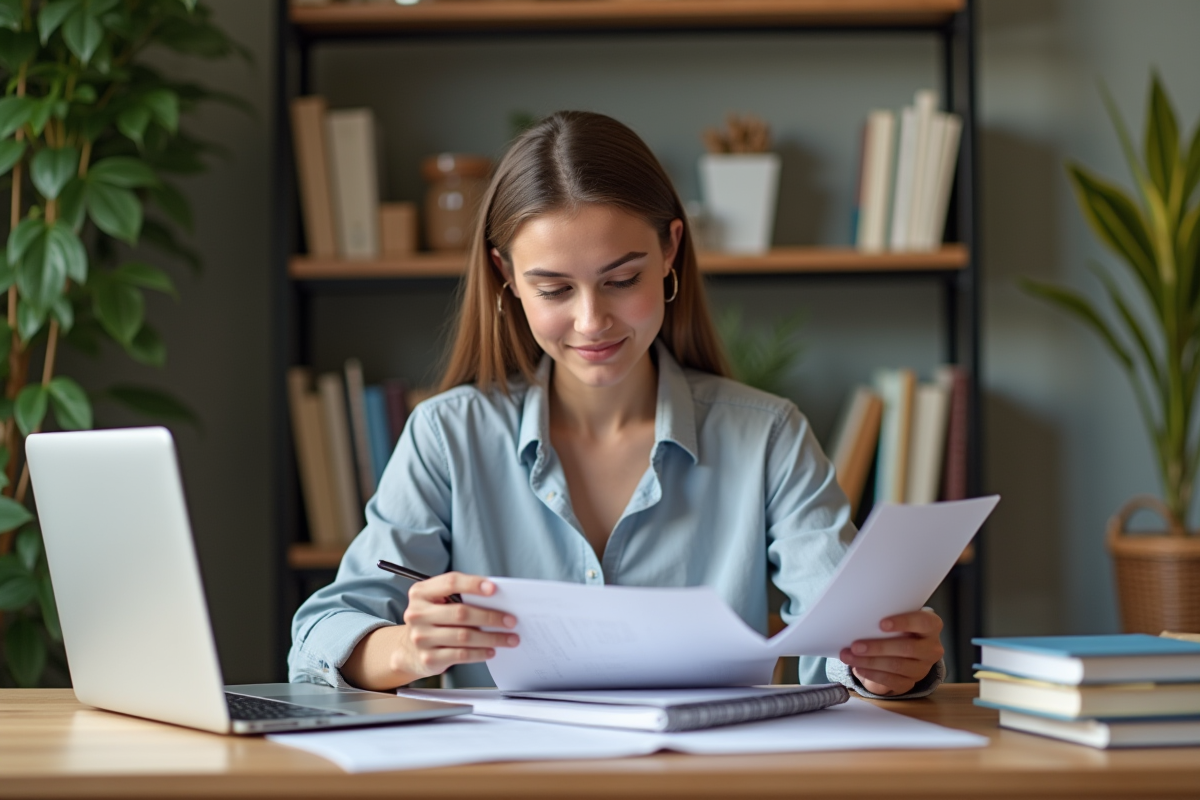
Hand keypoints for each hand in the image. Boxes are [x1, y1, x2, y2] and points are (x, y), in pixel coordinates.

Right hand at [341, 572, 518, 690]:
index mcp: (421, 593)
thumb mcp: (437, 602)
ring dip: (492, 637)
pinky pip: (461, 654)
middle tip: (510, 620)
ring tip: (509, 638)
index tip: (494, 589)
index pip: (450, 582)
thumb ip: (459, 596)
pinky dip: (480, 653)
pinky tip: (491, 650)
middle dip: (490, 616)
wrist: (409, 650)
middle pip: (461, 613)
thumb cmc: (432, 620)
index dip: (473, 584)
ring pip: (464, 636)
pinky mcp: (429, 658)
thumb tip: (495, 599)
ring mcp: (421, 637)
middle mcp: (418, 614)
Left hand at [839, 609, 942, 696]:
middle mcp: (931, 649)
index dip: (904, 623)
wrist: (903, 651)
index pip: (923, 623)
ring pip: (896, 666)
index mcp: (932, 626)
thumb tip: (862, 619)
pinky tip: (858, 668)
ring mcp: (922, 668)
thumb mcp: (898, 619)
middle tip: (855, 645)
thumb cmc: (898, 628)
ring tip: (849, 657)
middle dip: (878, 647)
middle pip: (907, 648)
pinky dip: (872, 674)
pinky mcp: (910, 683)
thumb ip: (888, 617)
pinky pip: (891, 681)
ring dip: (869, 662)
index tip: (881, 624)